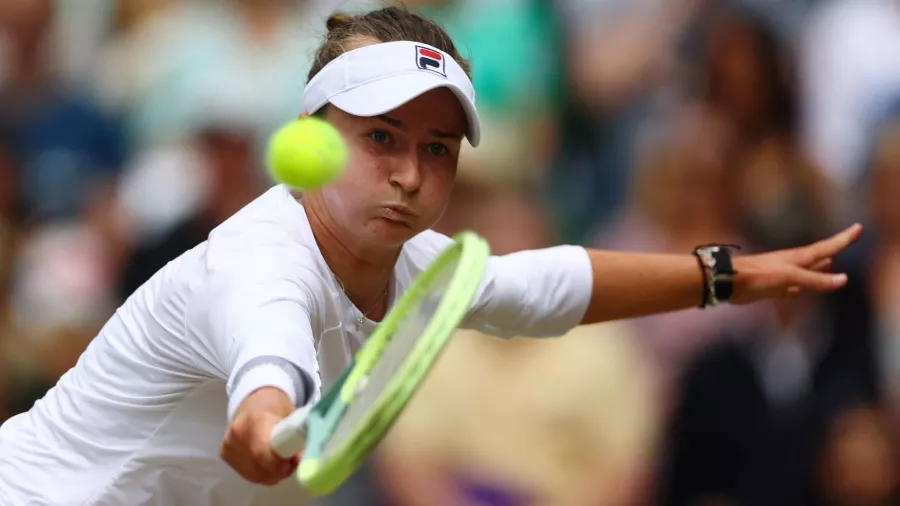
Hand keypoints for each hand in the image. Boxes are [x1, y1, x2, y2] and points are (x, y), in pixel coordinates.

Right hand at [221, 388, 298, 484]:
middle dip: (280, 471)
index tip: (294, 462)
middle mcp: (237, 434)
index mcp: (255, 420)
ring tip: (282, 462)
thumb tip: (307, 458)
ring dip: (272, 474)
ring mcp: (228, 445)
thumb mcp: (291, 415)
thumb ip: (298, 436)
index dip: (281, 464)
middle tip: (292, 463)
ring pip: (254, 475)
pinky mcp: (225, 454)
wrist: (253, 401)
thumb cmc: (275, 408)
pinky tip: (269, 463)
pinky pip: (248, 474)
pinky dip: (262, 473)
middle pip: (260, 467)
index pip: (263, 453)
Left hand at [730, 223, 862, 304]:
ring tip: (831, 264)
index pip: (826, 247)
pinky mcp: (769, 288)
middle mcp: (791, 264)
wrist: (727, 281)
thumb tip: (843, 280)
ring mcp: (780, 275)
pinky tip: (798, 293)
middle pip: (818, 256)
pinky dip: (798, 289)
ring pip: (805, 272)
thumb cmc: (758, 275)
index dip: (843, 239)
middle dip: (834, 249)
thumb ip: (815, 279)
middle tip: (848, 238)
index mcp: (798, 259)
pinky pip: (789, 288)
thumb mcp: (790, 277)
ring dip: (819, 269)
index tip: (859, 227)